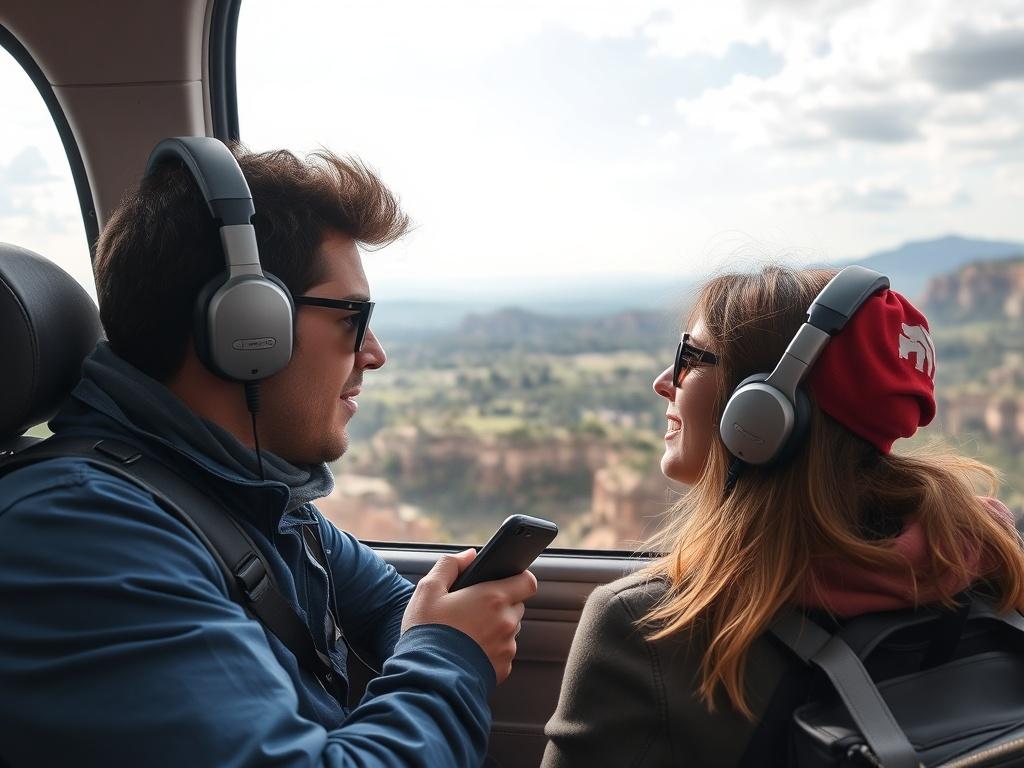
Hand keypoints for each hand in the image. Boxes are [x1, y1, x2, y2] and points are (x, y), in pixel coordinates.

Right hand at [401, 549, 537, 682]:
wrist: (427, 679)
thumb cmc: (427, 633)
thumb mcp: (428, 590)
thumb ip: (450, 565)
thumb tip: (469, 555)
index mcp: (493, 598)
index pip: (527, 581)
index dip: (518, 578)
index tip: (505, 580)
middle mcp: (506, 622)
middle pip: (516, 605)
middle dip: (500, 603)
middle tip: (473, 608)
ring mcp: (507, 647)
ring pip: (509, 630)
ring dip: (496, 627)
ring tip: (468, 632)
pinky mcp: (503, 669)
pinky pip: (503, 653)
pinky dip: (491, 650)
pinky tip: (469, 651)